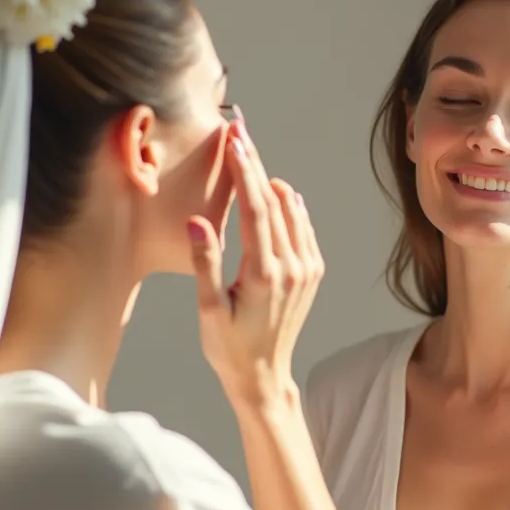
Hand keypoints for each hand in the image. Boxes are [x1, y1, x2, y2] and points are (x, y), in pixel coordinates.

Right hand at [188, 116, 323, 402]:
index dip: (245, 171)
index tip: (235, 142)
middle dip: (256, 165)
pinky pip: (303, 228)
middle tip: (241, 133)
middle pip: (275, 202)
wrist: (263, 375)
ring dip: (271, 181)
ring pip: (292, 212)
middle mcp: (292, 268)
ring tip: (250, 155)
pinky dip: (290, 206)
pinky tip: (278, 191)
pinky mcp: (312, 273)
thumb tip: (197, 221)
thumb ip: (205, 262)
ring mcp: (307, 270)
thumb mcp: (208, 309)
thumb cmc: (227, 347)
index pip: (256, 209)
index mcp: (265, 274)